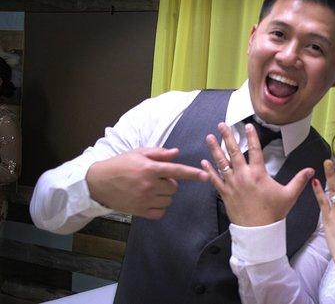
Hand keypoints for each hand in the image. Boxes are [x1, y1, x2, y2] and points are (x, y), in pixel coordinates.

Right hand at [86, 147, 203, 218]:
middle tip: (155, 178)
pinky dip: (159, 207)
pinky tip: (149, 199)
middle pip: (173, 187)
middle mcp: (148, 185)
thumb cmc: (120, 165)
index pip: (176, 171)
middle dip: (169, 182)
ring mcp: (144, 199)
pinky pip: (160, 212)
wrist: (98, 183)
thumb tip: (177, 153)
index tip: (206, 176)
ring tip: (149, 188)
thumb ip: (159, 153)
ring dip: (164, 194)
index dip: (193, 174)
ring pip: (168, 199)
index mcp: (149, 169)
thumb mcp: (138, 153)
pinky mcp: (140, 211)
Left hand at [200, 122, 313, 226]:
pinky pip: (214, 179)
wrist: (258, 231)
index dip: (251, 136)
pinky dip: (209, 170)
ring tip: (209, 137)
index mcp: (258, 174)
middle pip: (234, 152)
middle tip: (222, 124)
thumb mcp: (290, 195)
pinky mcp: (225, 194)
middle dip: (227, 136)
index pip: (255, 150)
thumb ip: (299, 180)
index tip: (247, 125)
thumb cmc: (274, 212)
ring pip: (221, 163)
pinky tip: (204, 162)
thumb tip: (311, 170)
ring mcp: (232, 184)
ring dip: (215, 149)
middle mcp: (243, 176)